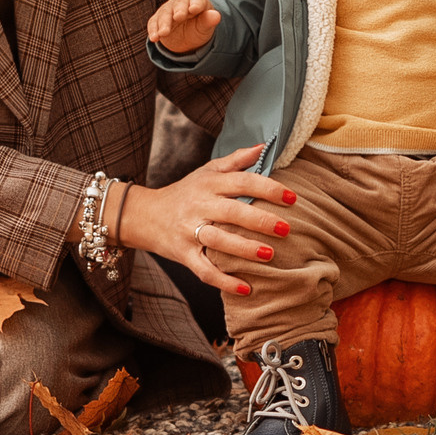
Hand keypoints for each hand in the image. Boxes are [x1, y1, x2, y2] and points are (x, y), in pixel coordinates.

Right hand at [112, 142, 295, 296]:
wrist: (143, 215)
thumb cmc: (185, 192)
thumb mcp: (207, 171)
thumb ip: (236, 160)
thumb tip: (264, 146)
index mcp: (209, 184)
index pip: (242, 182)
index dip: (268, 188)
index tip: (292, 197)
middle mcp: (199, 206)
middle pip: (232, 212)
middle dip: (260, 221)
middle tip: (286, 229)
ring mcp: (190, 231)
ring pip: (218, 241)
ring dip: (244, 249)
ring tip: (270, 255)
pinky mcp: (183, 254)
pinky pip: (204, 270)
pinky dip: (224, 281)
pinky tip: (246, 288)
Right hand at [148, 0, 221, 54]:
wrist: (186, 37)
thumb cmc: (199, 28)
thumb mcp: (205, 27)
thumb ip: (208, 21)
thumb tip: (216, 15)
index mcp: (196, 2)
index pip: (197, 1)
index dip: (196, 4)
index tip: (194, 9)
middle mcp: (180, 3)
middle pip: (178, 5)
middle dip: (178, 11)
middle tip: (178, 17)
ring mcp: (168, 10)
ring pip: (165, 14)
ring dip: (163, 23)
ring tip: (164, 33)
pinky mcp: (157, 20)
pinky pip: (154, 23)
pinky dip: (153, 30)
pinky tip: (154, 38)